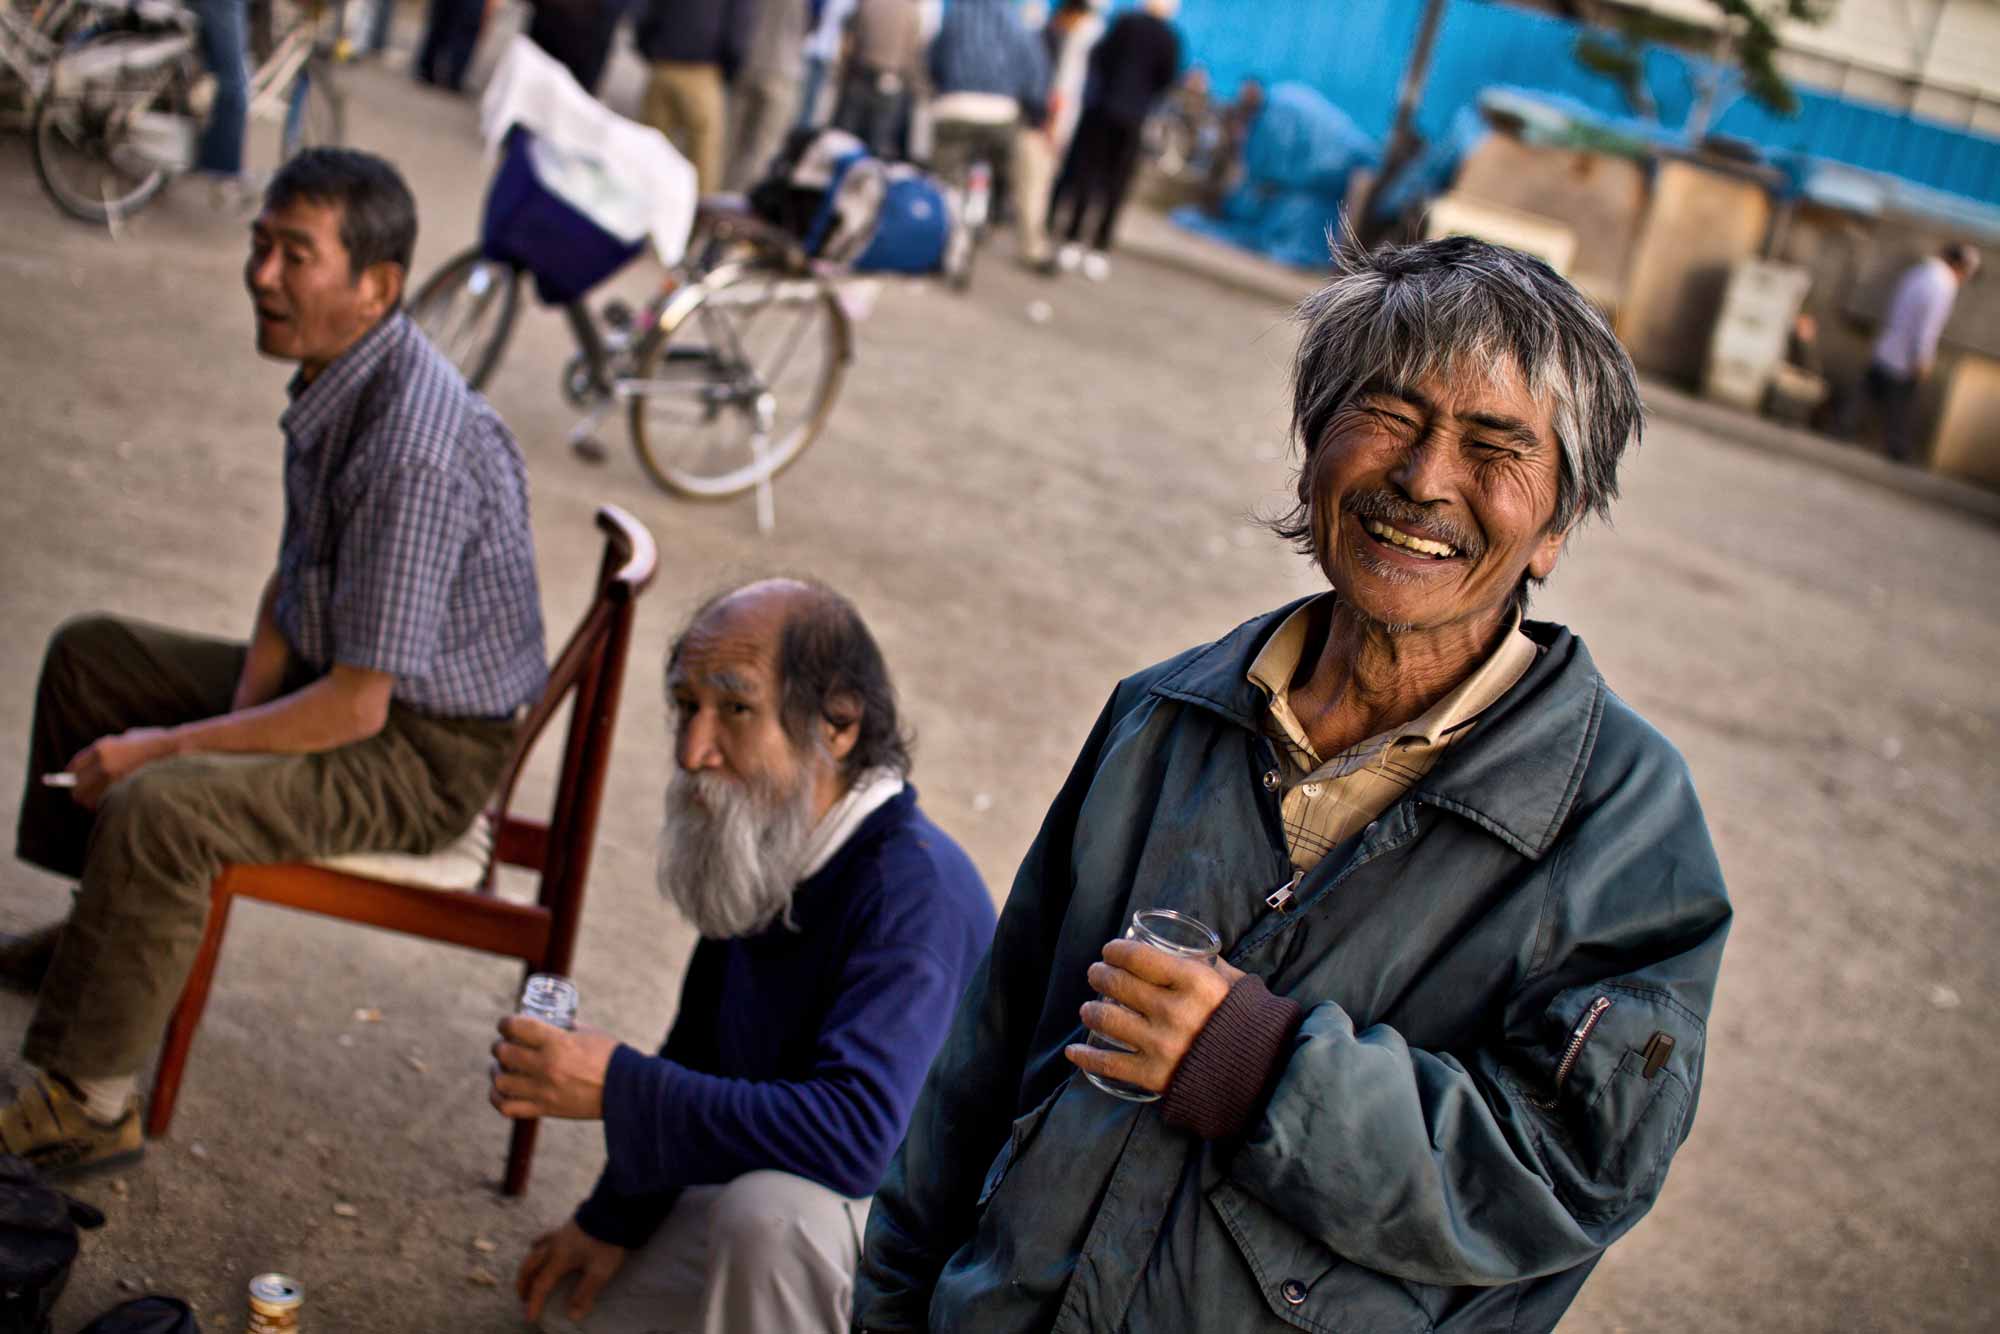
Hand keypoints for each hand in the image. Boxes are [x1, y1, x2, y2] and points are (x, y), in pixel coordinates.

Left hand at [65, 728, 177, 808]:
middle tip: (89, 797)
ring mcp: (115, 780)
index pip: (73, 768)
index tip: (74, 783)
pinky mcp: (125, 792)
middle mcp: (104, 764)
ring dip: (96, 803)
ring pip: (90, 801)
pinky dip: (110, 806)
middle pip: (77, 789)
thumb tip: (96, 764)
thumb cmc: (158, 744)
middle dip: (81, 794)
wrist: (180, 750)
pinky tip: (120, 801)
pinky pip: (108, 806)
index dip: (72, 778)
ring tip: (108, 799)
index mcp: (102, 748)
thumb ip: (111, 748)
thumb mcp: (130, 738)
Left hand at [490, 1015, 617, 1120]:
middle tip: (505, 1044)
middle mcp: (546, 1066)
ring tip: (502, 1067)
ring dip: (497, 1071)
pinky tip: (502, 1090)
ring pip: (500, 1080)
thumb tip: (550, 1023)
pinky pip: (507, 1107)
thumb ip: (565, 1028)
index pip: (516, 1027)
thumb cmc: (610, 1057)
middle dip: (500, 1045)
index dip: (505, 1023)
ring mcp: (543, 1090)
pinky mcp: (545, 1109)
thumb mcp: (588, 1033)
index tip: (506, 1024)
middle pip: (504, 1052)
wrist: (626, 1090)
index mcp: (557, 1042)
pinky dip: (498, 1098)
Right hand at [516, 1219, 626, 1323]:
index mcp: (559, 1259)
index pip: (541, 1285)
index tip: (530, 1317)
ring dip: (527, 1268)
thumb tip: (572, 1315)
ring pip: (533, 1253)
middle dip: (523, 1284)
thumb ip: (585, 1293)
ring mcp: (557, 1234)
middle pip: (529, 1267)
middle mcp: (553, 1247)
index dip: (535, 1302)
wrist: (612, 1210)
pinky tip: (537, 1246)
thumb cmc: (605, 1241)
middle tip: (523, 1298)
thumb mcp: (599, 1271)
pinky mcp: (565, 1226)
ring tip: (526, 1277)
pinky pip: (543, 1237)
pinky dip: (536, 1246)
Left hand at [1064, 939, 1244, 1096]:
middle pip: (1118, 984)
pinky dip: (1085, 1057)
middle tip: (1096, 974)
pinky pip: (1109, 1064)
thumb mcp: (1236, 984)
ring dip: (1090, 1010)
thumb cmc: (1250, 1025)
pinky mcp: (1154, 1075)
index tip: (1110, 950)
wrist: (1266, 1079)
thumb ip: (1210, 966)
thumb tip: (1185, 948)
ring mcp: (1161, 1044)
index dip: (1116, 950)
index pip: (1139, 957)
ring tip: (1088, 1009)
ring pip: (1106, 1020)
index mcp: (1195, 983)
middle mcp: (1174, 1011)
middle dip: (1099, 974)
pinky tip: (1073, 1052)